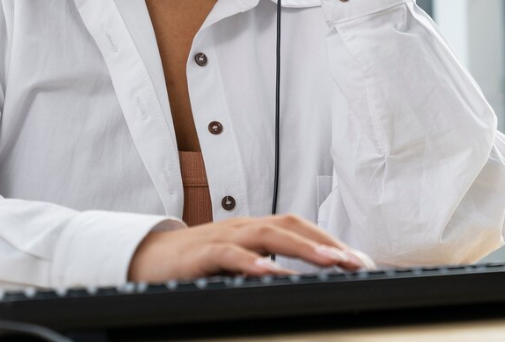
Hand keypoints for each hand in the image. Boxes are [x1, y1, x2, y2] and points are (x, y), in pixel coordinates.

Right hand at [126, 214, 372, 281]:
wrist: (145, 258)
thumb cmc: (194, 262)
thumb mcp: (235, 262)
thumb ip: (264, 264)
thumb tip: (301, 280)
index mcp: (254, 229)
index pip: (299, 226)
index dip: (330, 239)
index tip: (359, 261)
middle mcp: (242, 227)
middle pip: (290, 224)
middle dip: (326, 241)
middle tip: (355, 262)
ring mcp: (222, 237)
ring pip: (267, 234)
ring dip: (302, 247)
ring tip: (329, 261)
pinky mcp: (200, 254)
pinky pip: (228, 254)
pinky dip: (251, 261)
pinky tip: (270, 271)